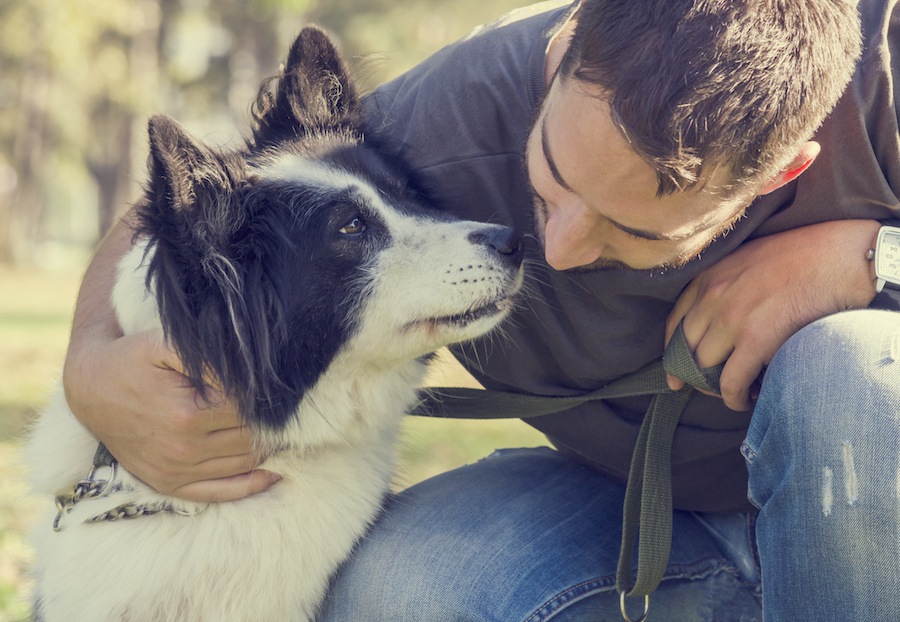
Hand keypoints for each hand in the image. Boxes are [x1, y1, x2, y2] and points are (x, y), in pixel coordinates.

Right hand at [63, 329, 279, 501]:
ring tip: (286, 430)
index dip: (270, 398)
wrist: (90, 388)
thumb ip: (210, 357)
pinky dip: (253, 484)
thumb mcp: (167, 344)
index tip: (283, 388)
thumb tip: (252, 373)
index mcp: (187, 415)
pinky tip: (275, 470)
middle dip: (275, 423)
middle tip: (292, 408)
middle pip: (252, 439)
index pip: (251, 410)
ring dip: (270, 449)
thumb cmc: (133, 359)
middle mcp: (183, 449)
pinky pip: (222, 492)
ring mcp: (177, 471)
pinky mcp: (170, 484)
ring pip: (245, 465)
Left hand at [665, 220, 878, 410]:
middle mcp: (713, 296)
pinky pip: (731, 382)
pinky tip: (746, 400)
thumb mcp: (749, 260)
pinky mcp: (756, 339)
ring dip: (716, 387)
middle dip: (693, 375)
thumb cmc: (804, 257)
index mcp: (709, 276)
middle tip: (710, 389)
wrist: (841, 256)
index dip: (671, 353)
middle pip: (686, 349)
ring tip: (735, 392)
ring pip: (704, 368)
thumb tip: (719, 323)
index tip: (674, 373)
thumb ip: (727, 286)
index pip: (675, 323)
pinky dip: (734, 398)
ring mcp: (732, 318)